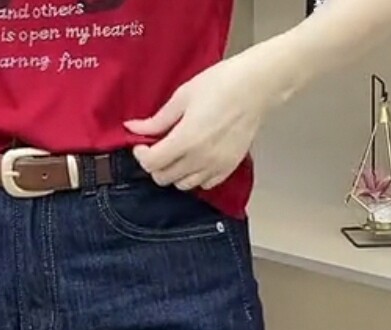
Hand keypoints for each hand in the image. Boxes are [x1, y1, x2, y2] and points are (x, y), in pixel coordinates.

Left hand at [125, 52, 279, 191]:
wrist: (257, 85)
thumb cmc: (222, 83)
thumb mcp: (183, 96)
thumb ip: (157, 120)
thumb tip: (133, 128)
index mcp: (185, 140)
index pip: (151, 163)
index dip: (141, 156)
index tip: (141, 145)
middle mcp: (199, 159)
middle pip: (164, 178)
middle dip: (155, 165)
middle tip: (157, 148)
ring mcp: (215, 166)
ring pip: (182, 185)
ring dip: (174, 173)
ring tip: (177, 154)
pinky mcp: (228, 168)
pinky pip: (204, 184)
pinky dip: (194, 177)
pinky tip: (195, 160)